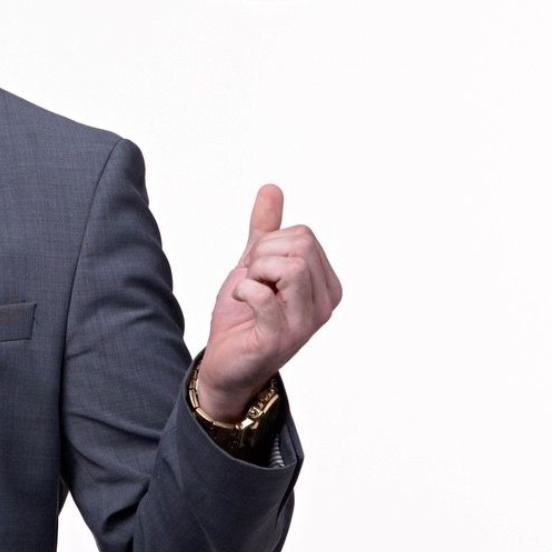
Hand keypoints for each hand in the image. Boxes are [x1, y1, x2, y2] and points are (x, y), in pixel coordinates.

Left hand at [196, 184, 341, 419]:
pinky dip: (244, 291)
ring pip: (288, 266)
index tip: (260, 272)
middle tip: (254, 283)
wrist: (225, 363)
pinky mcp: (281, 338)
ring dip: (254, 274)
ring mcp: (306, 323)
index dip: (270, 245)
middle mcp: (324, 304)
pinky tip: (242, 305)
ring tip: (250, 295)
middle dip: (263, 256)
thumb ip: (265, 230)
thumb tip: (271, 188)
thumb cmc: (243, 317)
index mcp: (326, 284)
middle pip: (300, 245)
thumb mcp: (254, 265)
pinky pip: (264, 294)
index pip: (304, 235)